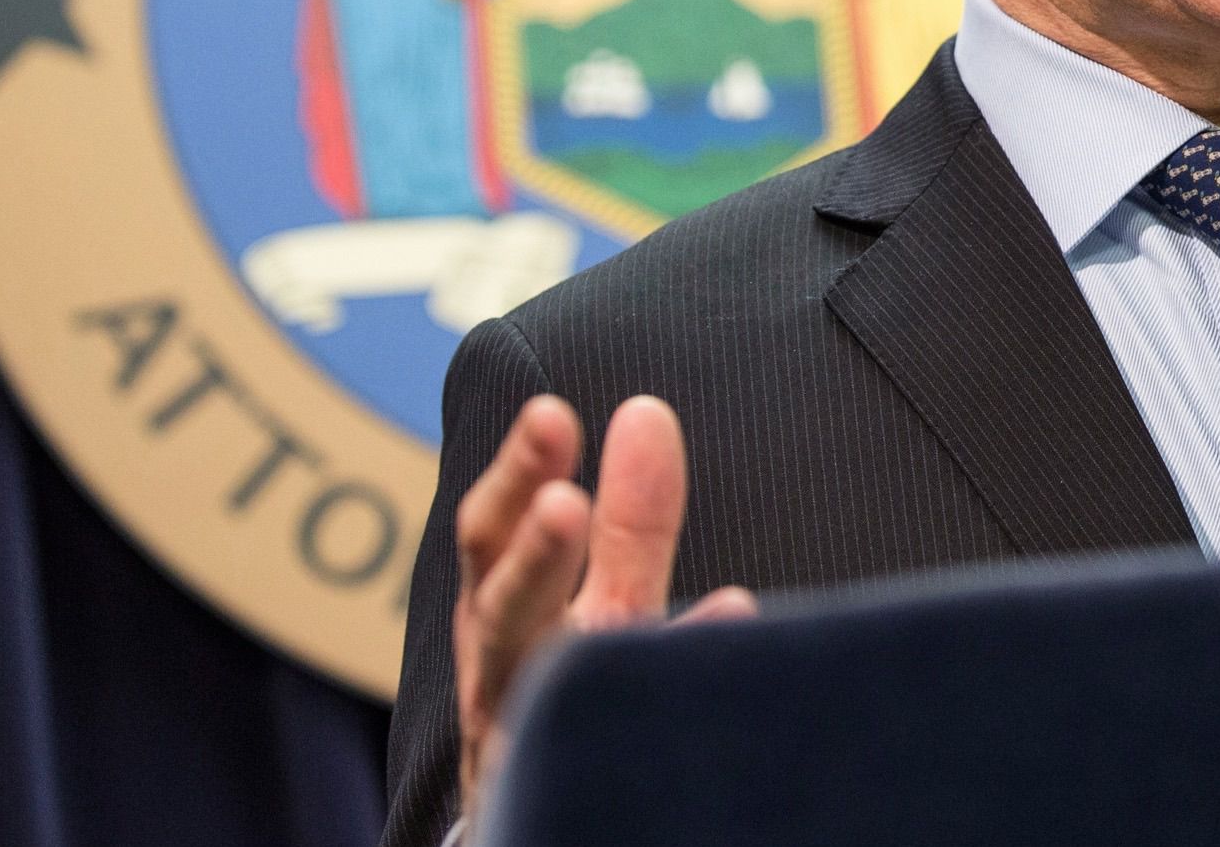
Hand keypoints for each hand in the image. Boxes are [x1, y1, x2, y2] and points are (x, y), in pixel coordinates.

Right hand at [451, 394, 753, 819]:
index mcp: (498, 619)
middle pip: (501, 615)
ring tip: (611, 600)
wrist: (532, 819)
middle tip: (561, 500)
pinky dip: (672, 686)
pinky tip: (729, 626)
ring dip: (578, 643)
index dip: (516, 479)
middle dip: (530, 557)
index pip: (490, 539)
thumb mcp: (590, 605)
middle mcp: (503, 681)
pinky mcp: (564, 794)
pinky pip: (618, 749)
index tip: (552, 414)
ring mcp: (526, 743)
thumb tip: (647, 412)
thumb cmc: (559, 696)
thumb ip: (621, 525)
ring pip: (537, 693)